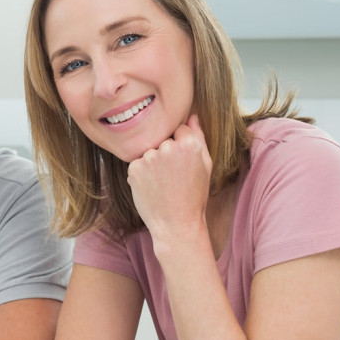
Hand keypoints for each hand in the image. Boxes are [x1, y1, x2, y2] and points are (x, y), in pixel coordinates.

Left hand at [127, 114, 211, 242]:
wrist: (176, 224)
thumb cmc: (194, 196)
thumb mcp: (205, 165)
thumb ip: (199, 137)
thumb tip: (192, 115)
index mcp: (189, 144)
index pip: (180, 129)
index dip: (181, 146)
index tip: (182, 163)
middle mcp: (168, 147)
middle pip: (163, 139)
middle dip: (166, 153)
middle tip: (172, 176)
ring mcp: (149, 157)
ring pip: (149, 151)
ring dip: (153, 162)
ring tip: (162, 183)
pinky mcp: (134, 168)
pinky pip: (137, 163)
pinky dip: (142, 173)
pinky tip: (152, 187)